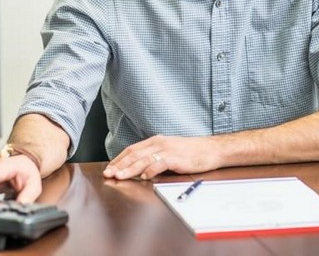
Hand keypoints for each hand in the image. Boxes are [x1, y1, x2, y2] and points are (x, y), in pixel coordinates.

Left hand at [102, 135, 219, 180]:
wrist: (211, 149)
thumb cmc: (190, 152)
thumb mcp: (169, 151)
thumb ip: (154, 157)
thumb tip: (139, 168)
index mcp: (155, 141)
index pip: (132, 150)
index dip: (119, 159)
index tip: (109, 168)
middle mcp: (159, 143)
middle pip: (134, 154)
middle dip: (119, 165)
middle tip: (108, 173)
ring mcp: (167, 150)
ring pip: (143, 159)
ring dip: (129, 169)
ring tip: (119, 176)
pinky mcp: (176, 158)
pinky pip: (159, 164)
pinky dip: (150, 170)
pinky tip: (143, 177)